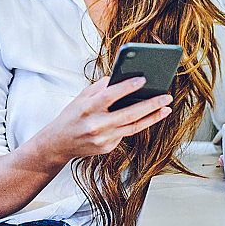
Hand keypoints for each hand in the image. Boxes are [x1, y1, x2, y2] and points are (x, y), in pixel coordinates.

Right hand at [39, 76, 171, 163]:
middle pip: (128, 114)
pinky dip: (137, 124)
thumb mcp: (81, 97)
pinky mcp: (107, 148)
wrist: (59, 143)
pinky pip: (125, 133)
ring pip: (133, 127)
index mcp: (87, 108)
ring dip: (152, 117)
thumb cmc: (72, 116)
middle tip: (166, 97)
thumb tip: (121, 77)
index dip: (127, 87)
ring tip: (166, 108)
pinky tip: (148, 117)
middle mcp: (96, 125)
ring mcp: (103, 139)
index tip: (143, 79)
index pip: (110, 96)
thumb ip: (100, 87)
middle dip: (150, 105)